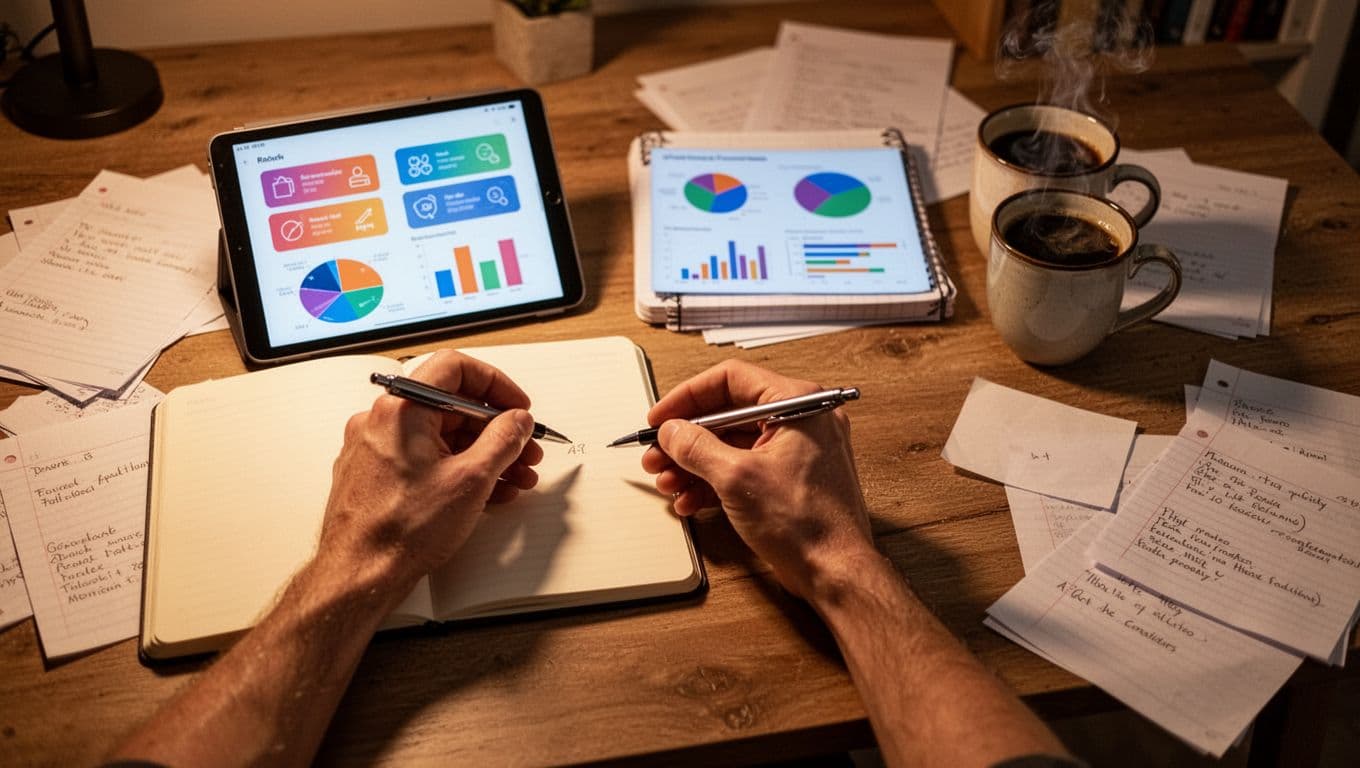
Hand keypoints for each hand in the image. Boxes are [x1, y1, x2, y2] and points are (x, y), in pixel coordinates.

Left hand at [317, 350, 543, 597]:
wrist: (359, 574)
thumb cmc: (399, 532)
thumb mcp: (471, 480)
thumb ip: (503, 440)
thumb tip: (517, 422)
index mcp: (402, 408)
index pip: (456, 368)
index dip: (496, 384)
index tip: (516, 407)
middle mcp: (383, 421)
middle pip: (452, 407)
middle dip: (496, 430)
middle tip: (523, 449)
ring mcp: (376, 447)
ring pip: (441, 436)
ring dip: (482, 453)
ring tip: (512, 477)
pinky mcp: (376, 473)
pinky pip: (425, 458)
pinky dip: (457, 468)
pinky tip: (484, 491)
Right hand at [641, 360, 876, 603]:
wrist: (835, 572)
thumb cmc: (809, 525)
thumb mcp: (737, 478)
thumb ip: (697, 448)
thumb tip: (673, 431)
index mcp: (799, 404)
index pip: (732, 380)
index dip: (689, 397)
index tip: (662, 417)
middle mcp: (802, 421)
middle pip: (729, 414)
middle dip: (688, 439)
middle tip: (658, 454)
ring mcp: (797, 452)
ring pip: (733, 445)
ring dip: (695, 464)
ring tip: (668, 482)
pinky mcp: (789, 480)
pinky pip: (744, 468)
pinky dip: (715, 482)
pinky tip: (690, 499)